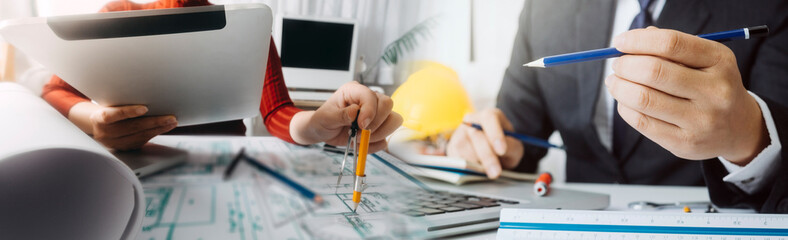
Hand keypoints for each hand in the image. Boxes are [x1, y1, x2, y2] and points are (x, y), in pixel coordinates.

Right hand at [89, 105, 176, 150]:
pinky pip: (143, 140)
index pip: (112, 116)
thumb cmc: (107, 110)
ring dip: (159, 128)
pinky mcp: (125, 147)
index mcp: (99, 119)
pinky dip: (155, 132)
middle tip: (170, 117)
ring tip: (172, 122)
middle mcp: (106, 133)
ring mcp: (116, 143)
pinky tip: (165, 127)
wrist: (98, 127)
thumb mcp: (107, 104)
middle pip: (133, 127)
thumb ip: (120, 101)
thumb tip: (144, 90)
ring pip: (140, 136)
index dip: (129, 112)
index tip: (145, 108)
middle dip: (154, 122)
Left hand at [290, 81, 402, 152]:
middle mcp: (368, 100)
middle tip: (360, 132)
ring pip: (393, 121)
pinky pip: (384, 139)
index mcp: (355, 91)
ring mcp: (376, 114)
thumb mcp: (326, 117)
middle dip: (376, 123)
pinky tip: (360, 143)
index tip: (361, 125)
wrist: (323, 132)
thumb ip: (340, 115)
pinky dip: (373, 145)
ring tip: (358, 138)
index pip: (372, 96)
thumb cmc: (323, 120)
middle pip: (387, 105)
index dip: (370, 111)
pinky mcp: (378, 129)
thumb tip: (355, 112)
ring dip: (377, 134)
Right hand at [446, 109, 523, 178]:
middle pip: (476, 135)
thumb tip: (501, 152)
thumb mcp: (514, 147)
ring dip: (477, 164)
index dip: (495, 134)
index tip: (502, 150)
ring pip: (465, 149)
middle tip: (496, 172)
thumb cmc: (504, 147)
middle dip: (487, 156)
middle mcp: (471, 121)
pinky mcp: (451, 148)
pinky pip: (457, 159)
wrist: (490, 152)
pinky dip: (467, 168)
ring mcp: (459, 133)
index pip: (489, 118)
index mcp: (489, 116)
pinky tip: (477, 170)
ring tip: (488, 170)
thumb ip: (511, 147)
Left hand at [607, 26, 768, 164]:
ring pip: (643, 98)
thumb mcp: (704, 59)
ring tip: (614, 81)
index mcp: (720, 61)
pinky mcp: (685, 142)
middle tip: (617, 65)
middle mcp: (715, 90)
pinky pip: (642, 122)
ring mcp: (701, 120)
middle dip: (625, 65)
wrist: (738, 128)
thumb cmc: (710, 85)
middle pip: (654, 72)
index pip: (671, 43)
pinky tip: (625, 101)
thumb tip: (630, 43)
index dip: (638, 41)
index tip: (620, 42)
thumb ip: (670, 47)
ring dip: (619, 87)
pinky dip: (625, 107)